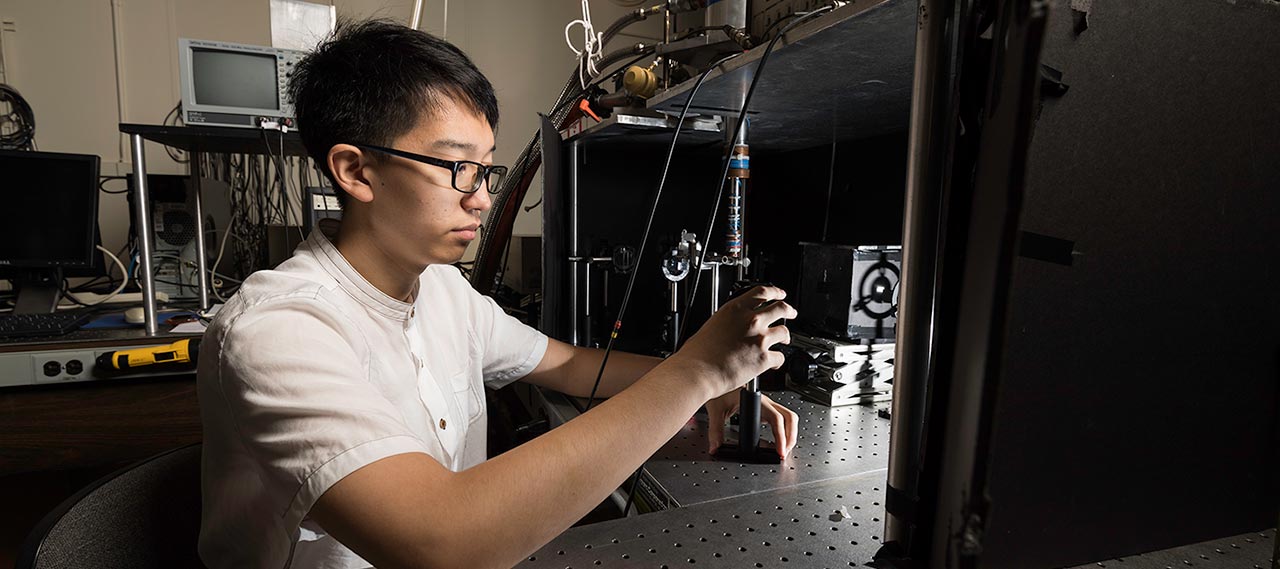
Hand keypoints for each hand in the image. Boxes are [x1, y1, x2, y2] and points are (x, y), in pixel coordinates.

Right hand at [668, 285, 797, 398]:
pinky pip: (780, 357)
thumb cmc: (697, 354)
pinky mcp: (764, 358)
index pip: (762, 292)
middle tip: (791, 312)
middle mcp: (751, 321)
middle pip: (780, 308)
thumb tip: (732, 328)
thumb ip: (727, 322)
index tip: (779, 294)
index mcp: (735, 309)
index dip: (775, 292)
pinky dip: (779, 360)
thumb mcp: (710, 325)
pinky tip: (774, 363)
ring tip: (784, 340)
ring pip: (784, 332)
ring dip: (785, 337)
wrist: (698, 372)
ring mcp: (760, 338)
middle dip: (789, 310)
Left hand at [705, 390, 798, 459]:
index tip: (780, 451)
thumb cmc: (719, 387)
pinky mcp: (764, 407)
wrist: (717, 374)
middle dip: (791, 437)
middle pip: (790, 417)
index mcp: (757, 400)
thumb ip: (715, 430)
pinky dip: (784, 430)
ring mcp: (766, 404)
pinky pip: (781, 418)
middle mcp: (765, 402)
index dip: (781, 437)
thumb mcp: (716, 409)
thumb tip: (716, 447)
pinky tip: (777, 440)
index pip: (776, 419)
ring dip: (790, 434)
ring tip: (783, 449)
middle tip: (784, 453)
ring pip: (788, 417)